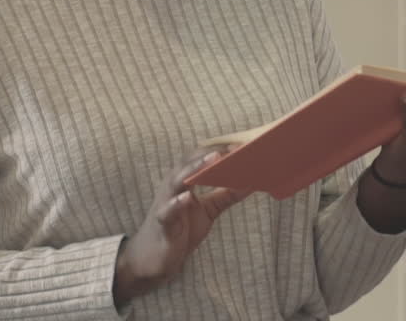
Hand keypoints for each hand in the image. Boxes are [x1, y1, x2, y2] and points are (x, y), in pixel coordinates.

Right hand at [113, 147, 250, 304]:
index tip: (241, 144)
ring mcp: (166, 204)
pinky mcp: (162, 224)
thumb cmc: (181, 230)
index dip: (219, 149)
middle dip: (210, 154)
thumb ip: (226, 196)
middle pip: (189, 163)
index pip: (200, 159)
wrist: (155, 260)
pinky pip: (167, 211)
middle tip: (233, 148)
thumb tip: (251, 182)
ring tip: (214, 159)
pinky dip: (176, 203)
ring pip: (177, 180)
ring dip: (195, 169)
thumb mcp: (209, 210)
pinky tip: (187, 197)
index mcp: (184, 181)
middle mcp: (173, 188)